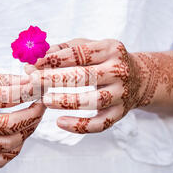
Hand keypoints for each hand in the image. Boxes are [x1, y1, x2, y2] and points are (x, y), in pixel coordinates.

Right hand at [0, 72, 43, 167]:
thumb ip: (0, 80)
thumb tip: (31, 82)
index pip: (6, 96)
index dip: (30, 92)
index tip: (41, 88)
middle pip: (10, 124)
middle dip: (34, 115)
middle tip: (41, 106)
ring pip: (7, 146)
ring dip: (26, 133)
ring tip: (29, 122)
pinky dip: (12, 151)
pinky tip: (15, 138)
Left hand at [25, 39, 145, 133]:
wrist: (139, 79)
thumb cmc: (104, 61)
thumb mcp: (90, 47)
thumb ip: (63, 50)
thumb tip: (35, 59)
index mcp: (111, 49)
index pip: (80, 53)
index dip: (55, 59)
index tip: (33, 64)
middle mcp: (119, 70)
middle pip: (85, 76)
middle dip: (56, 79)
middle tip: (33, 81)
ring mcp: (121, 94)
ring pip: (93, 101)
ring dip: (67, 101)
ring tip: (45, 100)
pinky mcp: (120, 113)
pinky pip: (99, 124)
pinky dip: (79, 126)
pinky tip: (60, 122)